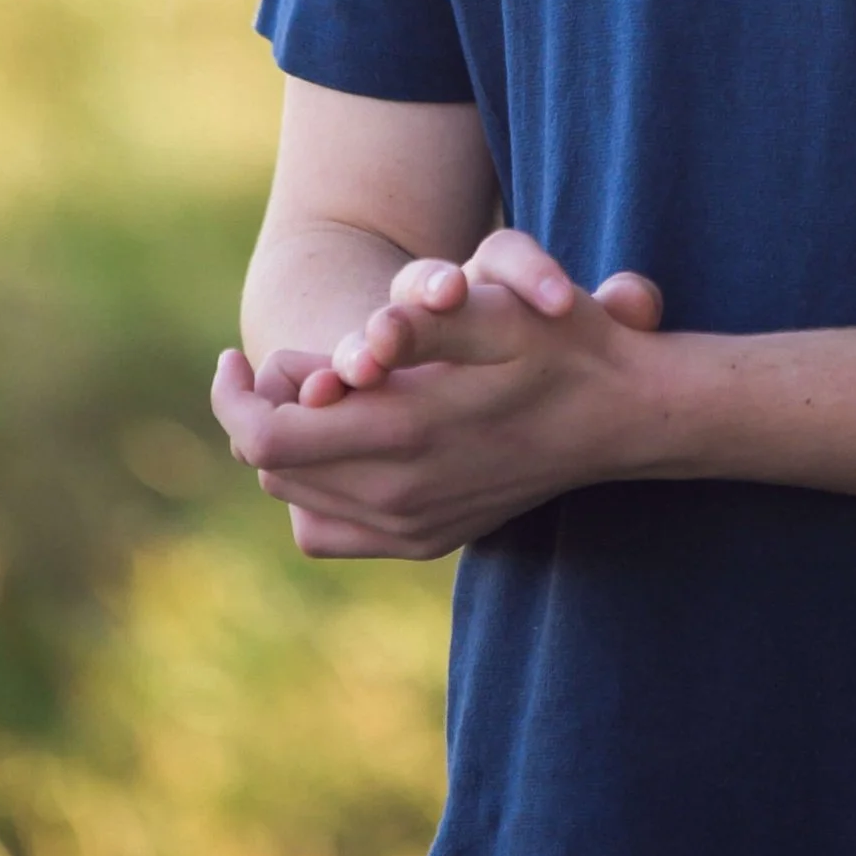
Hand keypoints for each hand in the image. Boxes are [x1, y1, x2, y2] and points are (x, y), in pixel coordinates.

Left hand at [210, 232, 668, 559]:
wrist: (622, 419)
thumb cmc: (561, 347)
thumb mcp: (500, 312)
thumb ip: (421, 322)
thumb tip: (350, 348)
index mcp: (403, 433)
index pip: (264, 439)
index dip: (233, 397)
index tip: (235, 357)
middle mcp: (398, 495)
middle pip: (271, 468)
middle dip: (265, 411)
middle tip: (297, 364)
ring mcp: (411, 529)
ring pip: (297, 501)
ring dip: (291, 448)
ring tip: (324, 397)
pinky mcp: (424, 543)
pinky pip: (331, 533)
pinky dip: (316, 494)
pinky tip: (346, 449)